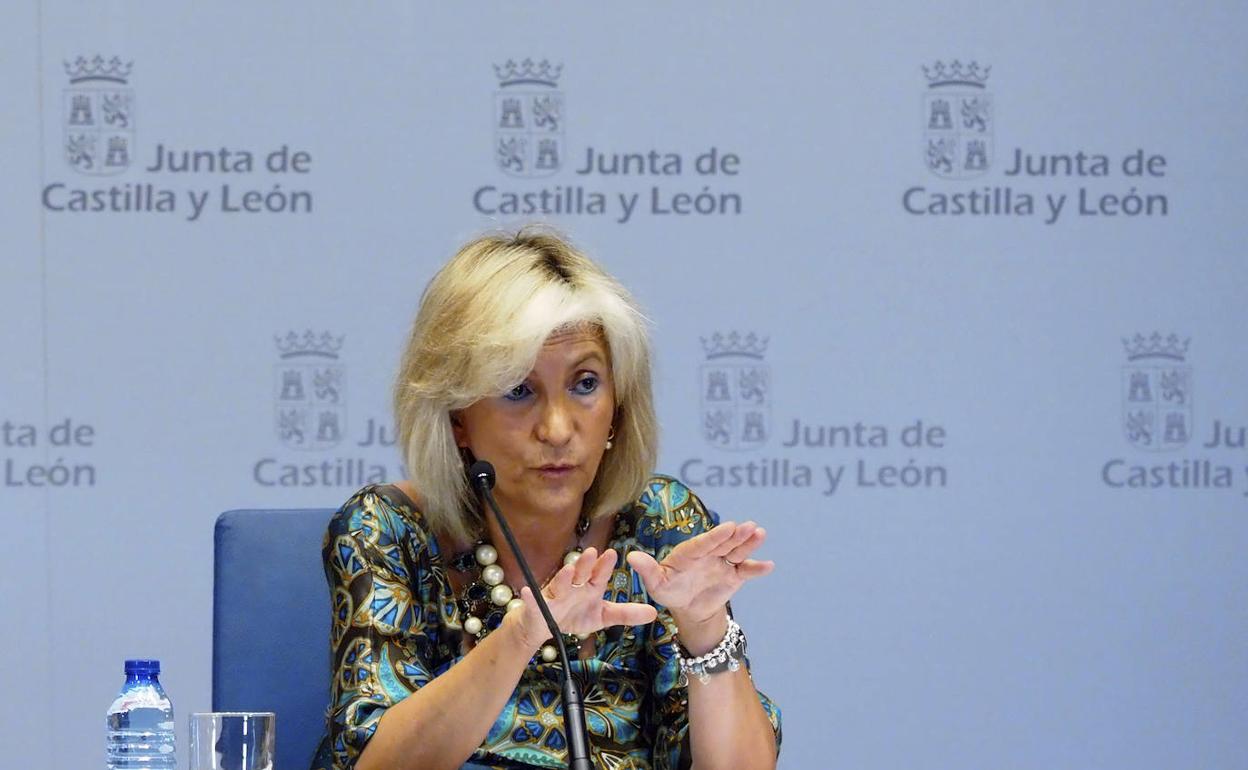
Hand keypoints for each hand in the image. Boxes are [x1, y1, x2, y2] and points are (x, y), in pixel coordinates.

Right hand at [507, 547, 657, 651]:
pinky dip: (529, 597)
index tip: (612, 554)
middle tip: (592, 553)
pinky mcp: (537, 605)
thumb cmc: (574, 615)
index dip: (603, 565)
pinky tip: (525, 591)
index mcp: (588, 587)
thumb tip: (654, 613)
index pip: (598, 574)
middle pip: (579, 574)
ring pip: (558, 584)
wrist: (545, 626)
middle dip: (585, 564)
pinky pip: (532, 600)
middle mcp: (572, 587)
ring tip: (568, 569)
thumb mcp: (602, 617)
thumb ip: (626, 613)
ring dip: (562, 577)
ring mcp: (554, 595)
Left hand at [626, 521, 773, 631]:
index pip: (703, 543)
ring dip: (749, 543)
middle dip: (736, 535)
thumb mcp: (657, 584)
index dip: (716, 536)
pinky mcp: (734, 575)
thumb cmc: (670, 591)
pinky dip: (757, 568)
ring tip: (760, 533)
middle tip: (749, 525)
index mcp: (690, 552)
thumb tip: (631, 557)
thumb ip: (648, 570)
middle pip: (724, 543)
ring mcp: (723, 563)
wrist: (689, 608)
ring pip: (737, 551)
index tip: (728, 527)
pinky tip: (769, 565)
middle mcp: (709, 553)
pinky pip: (746, 571)